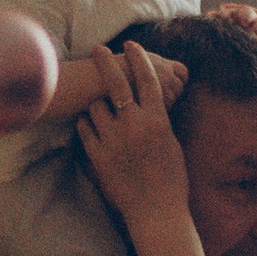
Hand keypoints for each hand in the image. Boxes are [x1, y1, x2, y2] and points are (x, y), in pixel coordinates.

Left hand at [76, 39, 195, 236]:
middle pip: (116, 84)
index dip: (138, 59)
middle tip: (97, 49)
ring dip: (97, 105)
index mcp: (158, 120)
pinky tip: (90, 125)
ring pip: (96, 107)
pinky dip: (87, 124)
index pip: (148, 80)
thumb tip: (151, 101)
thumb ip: (158, 119)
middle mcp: (135, 125)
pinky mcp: (98, 155)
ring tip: (100, 110)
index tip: (130, 45)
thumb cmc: (170, 179)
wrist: (156, 210)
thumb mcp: (171, 142)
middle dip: (106, 62)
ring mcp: (115, 139)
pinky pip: (85, 129)